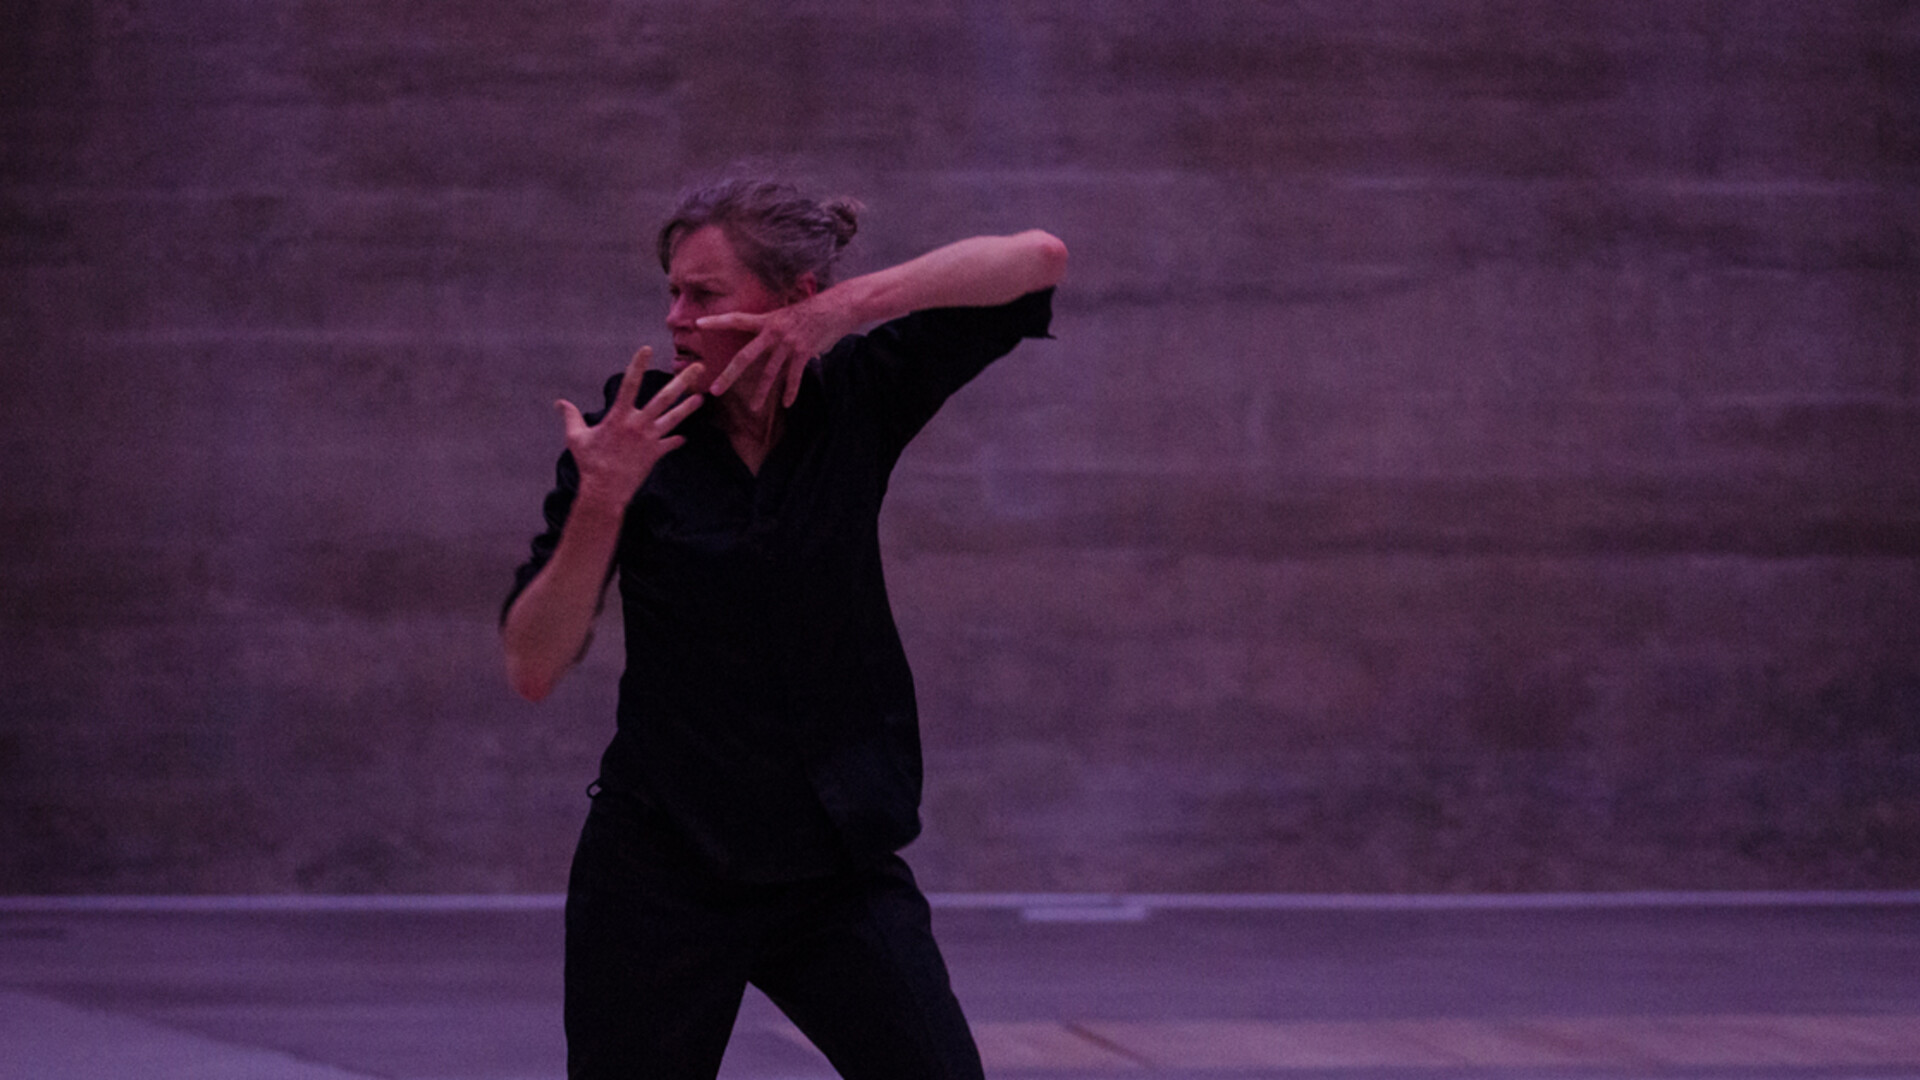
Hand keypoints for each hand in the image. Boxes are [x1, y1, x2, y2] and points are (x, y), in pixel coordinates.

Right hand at [556, 348, 702, 512]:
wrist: (605, 491)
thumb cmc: (589, 463)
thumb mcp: (576, 438)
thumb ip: (571, 417)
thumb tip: (559, 403)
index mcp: (619, 416)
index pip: (629, 384)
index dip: (638, 366)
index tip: (647, 349)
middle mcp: (638, 424)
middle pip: (665, 398)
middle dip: (683, 381)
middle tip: (698, 368)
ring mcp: (650, 439)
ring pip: (674, 418)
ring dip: (689, 407)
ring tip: (702, 396)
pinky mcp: (655, 454)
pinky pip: (670, 444)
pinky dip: (676, 440)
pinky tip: (683, 437)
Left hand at [699, 292, 854, 409]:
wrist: (838, 306)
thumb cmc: (813, 309)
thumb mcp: (787, 313)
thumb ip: (773, 326)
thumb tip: (765, 336)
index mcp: (766, 320)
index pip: (737, 319)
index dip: (717, 322)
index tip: (698, 324)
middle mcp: (773, 332)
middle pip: (745, 357)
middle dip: (728, 375)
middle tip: (714, 390)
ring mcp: (788, 343)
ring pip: (769, 373)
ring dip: (761, 393)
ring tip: (753, 408)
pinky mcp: (804, 352)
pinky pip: (794, 376)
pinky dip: (791, 391)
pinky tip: (787, 403)